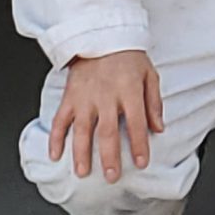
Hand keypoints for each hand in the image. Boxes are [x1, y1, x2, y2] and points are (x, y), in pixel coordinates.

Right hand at [47, 50, 162, 182]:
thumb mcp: (150, 75)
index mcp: (129, 91)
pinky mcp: (69, 97)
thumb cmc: (128, 57)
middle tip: (112, 176)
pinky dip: (56, 138)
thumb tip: (159, 128)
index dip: (140, 145)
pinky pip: (60, 120)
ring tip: (83, 172)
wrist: (101, 37)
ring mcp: (85, 98)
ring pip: (82, 130)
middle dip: (110, 157)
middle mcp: (106, 97)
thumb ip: (154, 103)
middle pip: (108, 132)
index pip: (136, 123)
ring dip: (81, 154)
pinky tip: (55, 155)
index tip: (142, 163)